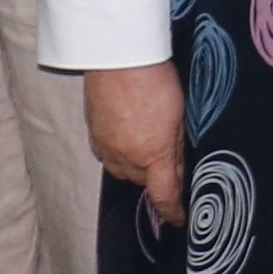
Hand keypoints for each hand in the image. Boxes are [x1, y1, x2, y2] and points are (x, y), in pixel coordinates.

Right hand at [83, 60, 186, 204]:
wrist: (118, 55)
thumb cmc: (154, 79)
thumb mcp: (179, 116)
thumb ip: (176, 149)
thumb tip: (176, 173)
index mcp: (153, 155)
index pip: (164, 195)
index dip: (172, 211)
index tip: (178, 218)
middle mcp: (126, 157)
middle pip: (142, 180)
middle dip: (154, 172)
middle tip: (166, 150)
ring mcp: (106, 146)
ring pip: (123, 168)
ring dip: (135, 161)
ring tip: (145, 135)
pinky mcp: (93, 133)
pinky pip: (108, 153)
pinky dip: (119, 149)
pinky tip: (126, 130)